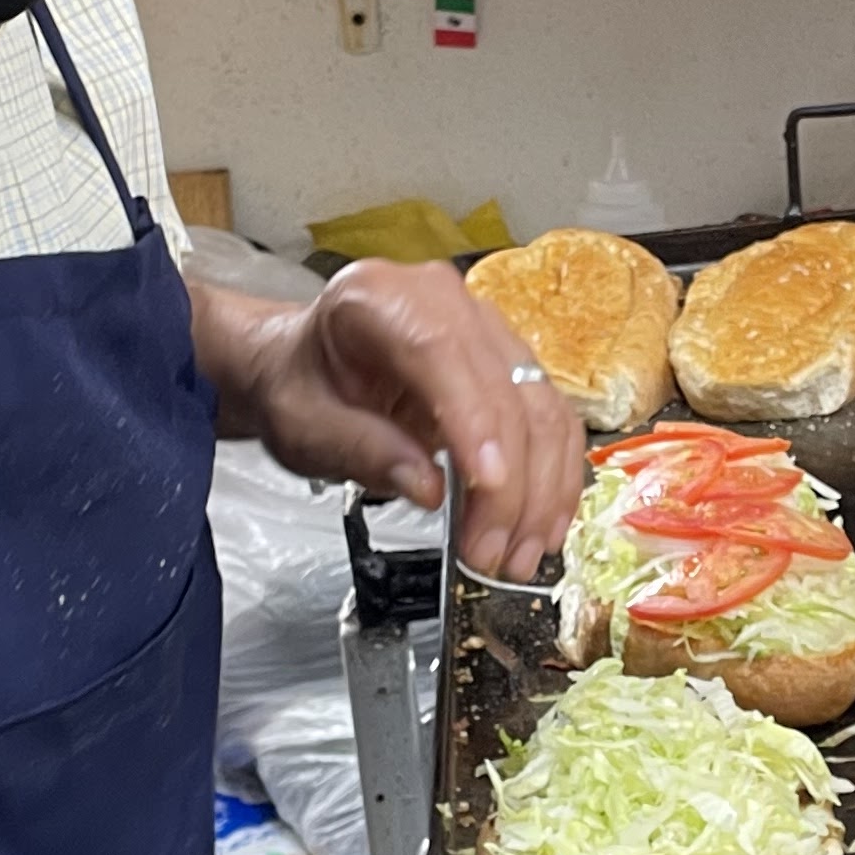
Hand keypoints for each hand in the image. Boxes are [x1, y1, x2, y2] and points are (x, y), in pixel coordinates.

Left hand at [192, 261, 587, 578]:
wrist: (303, 367)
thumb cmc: (300, 387)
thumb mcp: (302, 425)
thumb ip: (360, 449)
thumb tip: (429, 488)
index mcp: (380, 298)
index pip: (441, 353)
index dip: (474, 421)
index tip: (489, 485)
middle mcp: (445, 301)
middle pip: (505, 388)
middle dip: (509, 483)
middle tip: (491, 554)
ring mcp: (487, 329)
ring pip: (541, 407)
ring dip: (541, 490)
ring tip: (518, 556)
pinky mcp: (512, 364)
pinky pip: (552, 419)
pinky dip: (554, 478)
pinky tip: (542, 526)